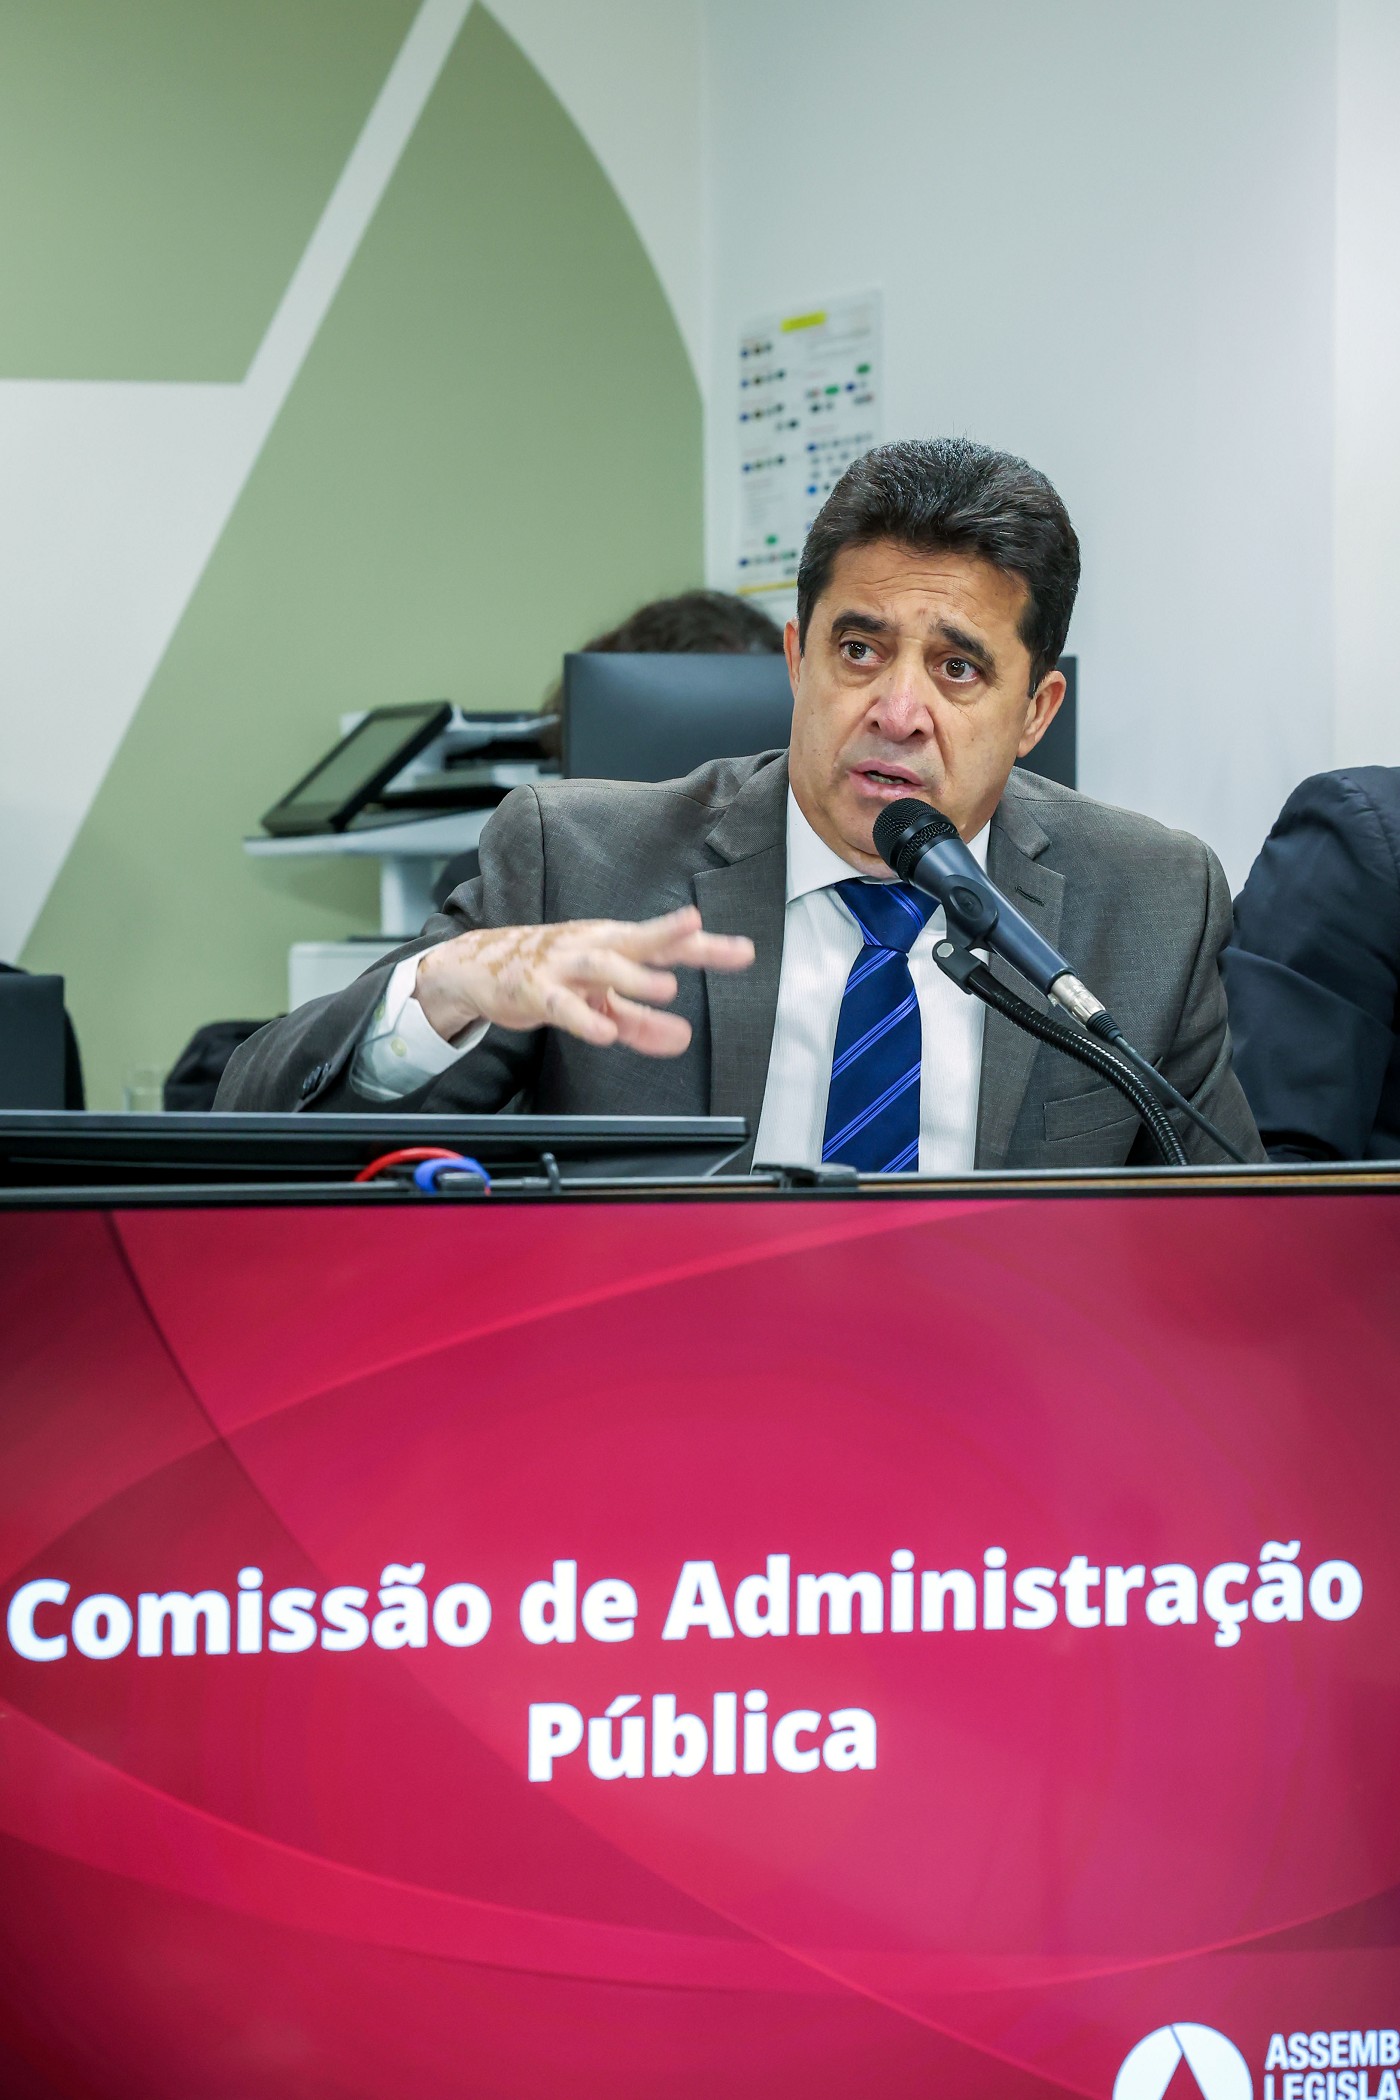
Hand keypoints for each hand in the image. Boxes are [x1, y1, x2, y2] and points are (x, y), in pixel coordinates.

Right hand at [414, 906, 754, 1056]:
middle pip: (637, 938)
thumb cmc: (549, 975)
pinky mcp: (534, 990)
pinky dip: (584, 1019)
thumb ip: (641, 1022)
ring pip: (601, 964)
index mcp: (614, 943)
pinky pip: (562, 1005)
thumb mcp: (600, 1002)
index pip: (666, 944)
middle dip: (671, 935)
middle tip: (701, 932)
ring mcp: (562, 965)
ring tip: (667, 989)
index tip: (745, 952)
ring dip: (634, 976)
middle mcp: (593, 946)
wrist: (480, 967)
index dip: (705, 947)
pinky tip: (605, 1035)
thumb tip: (682, 1039)